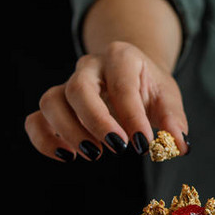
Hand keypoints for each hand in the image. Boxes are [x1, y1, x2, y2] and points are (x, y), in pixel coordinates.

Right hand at [25, 41, 187, 161]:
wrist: (130, 73)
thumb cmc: (149, 87)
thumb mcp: (168, 98)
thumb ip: (174, 121)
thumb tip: (179, 146)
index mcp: (121, 57)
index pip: (122, 86)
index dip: (132, 117)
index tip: (145, 144)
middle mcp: (89, 67)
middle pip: (78, 89)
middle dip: (96, 122)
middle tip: (117, 148)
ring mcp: (67, 84)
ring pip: (51, 101)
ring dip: (69, 132)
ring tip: (95, 154)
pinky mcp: (56, 105)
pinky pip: (36, 118)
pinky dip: (44, 139)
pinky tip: (68, 156)